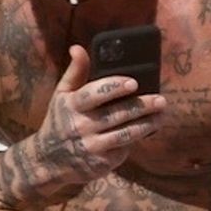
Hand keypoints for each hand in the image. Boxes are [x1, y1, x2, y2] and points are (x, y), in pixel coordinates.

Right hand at [29, 45, 163, 184]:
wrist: (48, 160)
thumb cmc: (60, 120)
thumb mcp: (62, 95)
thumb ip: (75, 72)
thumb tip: (78, 48)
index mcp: (71, 105)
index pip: (94, 93)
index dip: (114, 87)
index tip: (133, 83)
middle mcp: (80, 126)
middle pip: (116, 114)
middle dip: (141, 106)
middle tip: (161, 100)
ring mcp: (91, 146)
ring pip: (124, 134)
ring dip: (146, 124)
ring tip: (161, 115)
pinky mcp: (100, 163)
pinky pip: (123, 150)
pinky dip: (136, 140)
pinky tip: (148, 131)